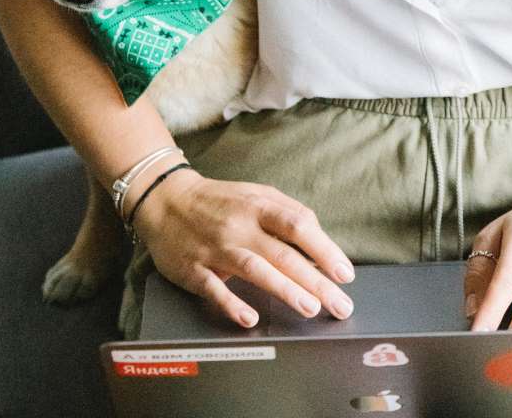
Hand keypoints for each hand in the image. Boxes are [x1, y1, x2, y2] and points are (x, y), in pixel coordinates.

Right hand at [132, 167, 355, 328]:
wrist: (166, 199)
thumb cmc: (220, 201)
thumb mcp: (256, 194)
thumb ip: (287, 214)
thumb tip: (319, 243)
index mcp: (259, 205)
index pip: (299, 225)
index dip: (324, 249)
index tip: (345, 273)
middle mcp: (240, 225)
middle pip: (283, 253)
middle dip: (316, 280)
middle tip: (339, 304)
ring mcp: (216, 247)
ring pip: (254, 268)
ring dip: (283, 289)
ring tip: (309, 308)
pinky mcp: (194, 268)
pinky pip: (214, 288)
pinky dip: (231, 304)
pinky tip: (250, 318)